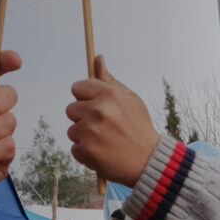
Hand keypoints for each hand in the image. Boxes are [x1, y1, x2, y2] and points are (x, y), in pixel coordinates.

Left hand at [65, 55, 158, 184]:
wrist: (148, 161)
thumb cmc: (138, 126)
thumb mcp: (129, 98)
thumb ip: (109, 80)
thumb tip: (98, 58)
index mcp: (107, 95)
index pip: (77, 88)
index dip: (85, 97)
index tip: (94, 105)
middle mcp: (97, 111)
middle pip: (71, 109)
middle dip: (83, 117)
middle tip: (102, 126)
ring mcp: (89, 131)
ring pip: (72, 130)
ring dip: (84, 136)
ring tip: (104, 140)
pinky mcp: (85, 151)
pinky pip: (74, 147)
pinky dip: (85, 152)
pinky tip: (102, 152)